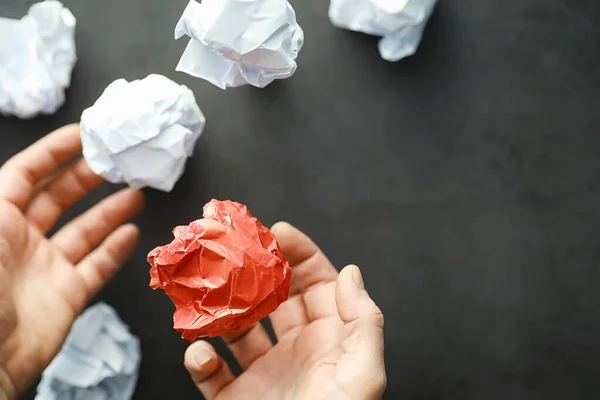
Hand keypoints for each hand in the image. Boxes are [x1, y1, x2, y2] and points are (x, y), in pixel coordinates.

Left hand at [0, 125, 143, 398]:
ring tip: (136, 192)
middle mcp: (20, 240)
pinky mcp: (67, 294)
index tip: (83, 135)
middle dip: (88, 176)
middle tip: (117, 162)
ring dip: (110, 210)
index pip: (25, 173)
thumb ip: (0, 199)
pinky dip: (116, 249)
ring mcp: (46, 268)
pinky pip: (97, 266)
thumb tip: (10, 173)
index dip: (53, 151)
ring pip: (84, 230)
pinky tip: (132, 233)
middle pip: (59, 197)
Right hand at [184, 222, 385, 399]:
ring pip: (236, 328)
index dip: (300, 255)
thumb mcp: (363, 375)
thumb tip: (350, 272)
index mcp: (329, 340)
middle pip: (273, 297)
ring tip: (204, 293)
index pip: (316, 284)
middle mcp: (296, 350)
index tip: (277, 232)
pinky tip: (200, 353)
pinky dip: (200, 360)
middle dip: (253, 270)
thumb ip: (364, 321)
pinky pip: (212, 373)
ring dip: (219, 309)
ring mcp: (264, 374)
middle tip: (230, 248)